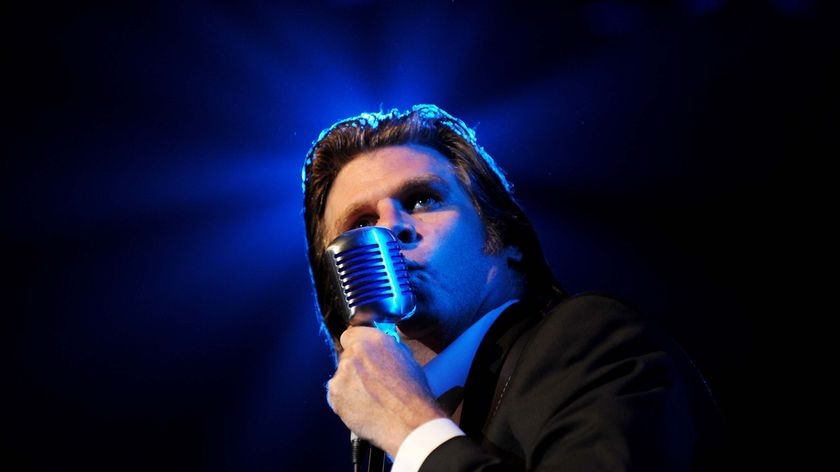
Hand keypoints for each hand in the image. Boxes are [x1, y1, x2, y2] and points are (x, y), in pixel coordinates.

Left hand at [327, 326, 446, 456]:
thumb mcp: (406, 359)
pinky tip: (363, 408)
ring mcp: (342, 374)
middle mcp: (354, 353)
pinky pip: (336, 395)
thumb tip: (380, 350)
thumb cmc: (413, 394)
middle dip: (355, 368)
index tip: (360, 355)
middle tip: (370, 383)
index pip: (350, 334)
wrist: (409, 421)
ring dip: (350, 385)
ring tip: (369, 399)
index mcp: (373, 340)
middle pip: (346, 356)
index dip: (356, 345)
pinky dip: (345, 401)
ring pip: (341, 376)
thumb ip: (386, 350)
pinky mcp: (334, 395)